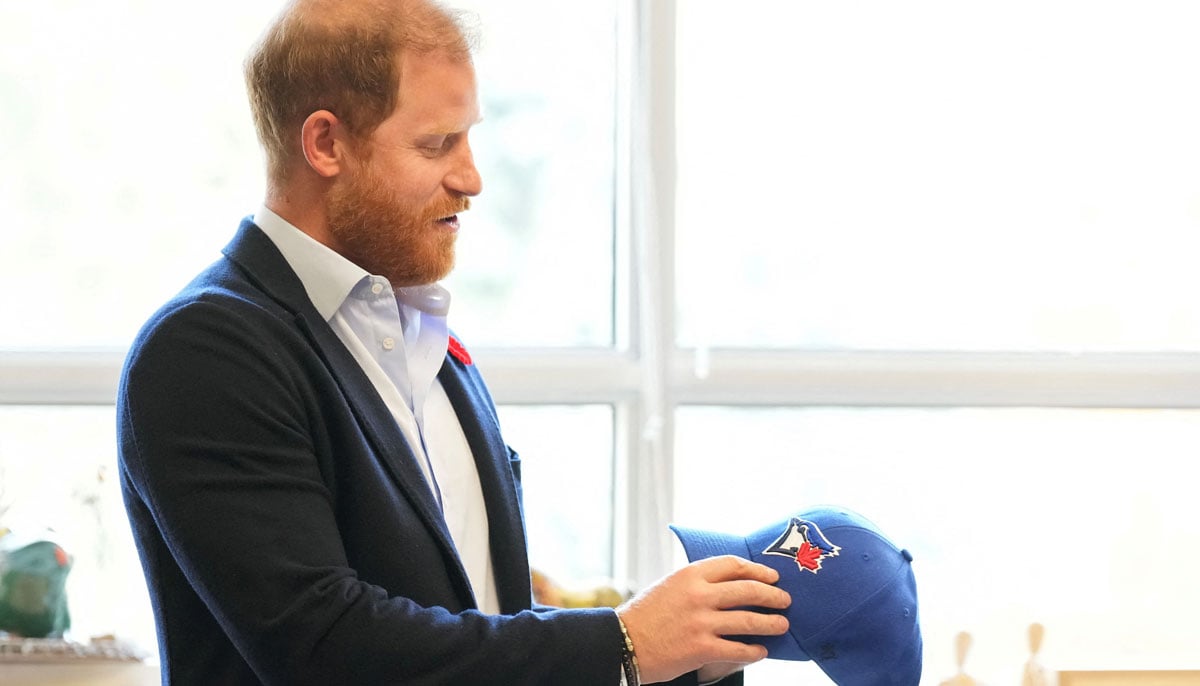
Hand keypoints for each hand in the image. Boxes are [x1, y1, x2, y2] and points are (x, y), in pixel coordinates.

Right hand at [616, 555, 789, 683]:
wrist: (622, 642)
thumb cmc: (646, 615)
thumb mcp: (670, 586)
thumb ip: (698, 582)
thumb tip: (732, 582)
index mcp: (690, 575)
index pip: (733, 565)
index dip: (758, 570)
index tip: (771, 576)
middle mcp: (698, 595)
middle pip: (748, 590)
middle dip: (772, 595)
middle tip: (784, 600)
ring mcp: (701, 622)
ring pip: (749, 621)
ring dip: (771, 623)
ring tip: (782, 625)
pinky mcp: (701, 648)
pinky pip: (738, 649)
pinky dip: (755, 650)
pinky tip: (761, 651)